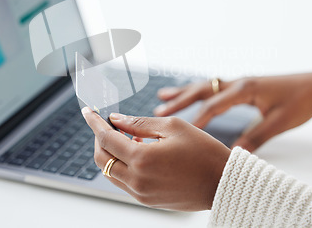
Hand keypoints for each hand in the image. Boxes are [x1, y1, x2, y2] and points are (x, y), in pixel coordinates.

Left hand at [82, 108, 230, 210]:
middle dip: (99, 138)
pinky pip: (124, 181)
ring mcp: (141, 193)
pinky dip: (124, 164)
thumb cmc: (203, 151)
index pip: (106, 138)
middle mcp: (137, 180)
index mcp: (142, 159)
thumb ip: (139, 123)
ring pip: (111, 171)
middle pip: (102, 158)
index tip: (88, 111)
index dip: (95, 122)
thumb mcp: (172, 127)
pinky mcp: (147, 200)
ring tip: (127, 135)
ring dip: (111, 152)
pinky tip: (138, 150)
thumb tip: (115, 119)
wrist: (223, 183)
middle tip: (106, 123)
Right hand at [154, 67, 311, 151]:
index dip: (197, 119)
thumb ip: (257, 136)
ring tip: (162, 97)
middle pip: (202, 91)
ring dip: (184, 93)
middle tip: (159, 109)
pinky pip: (213, 88)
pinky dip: (196, 92)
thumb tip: (234, 153)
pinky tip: (187, 94)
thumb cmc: (300, 101)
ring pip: (205, 87)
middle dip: (180, 100)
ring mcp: (238, 83)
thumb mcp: (280, 122)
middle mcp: (238, 83)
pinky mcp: (241, 86)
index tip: (182, 131)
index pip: (214, 105)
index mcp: (245, 89)